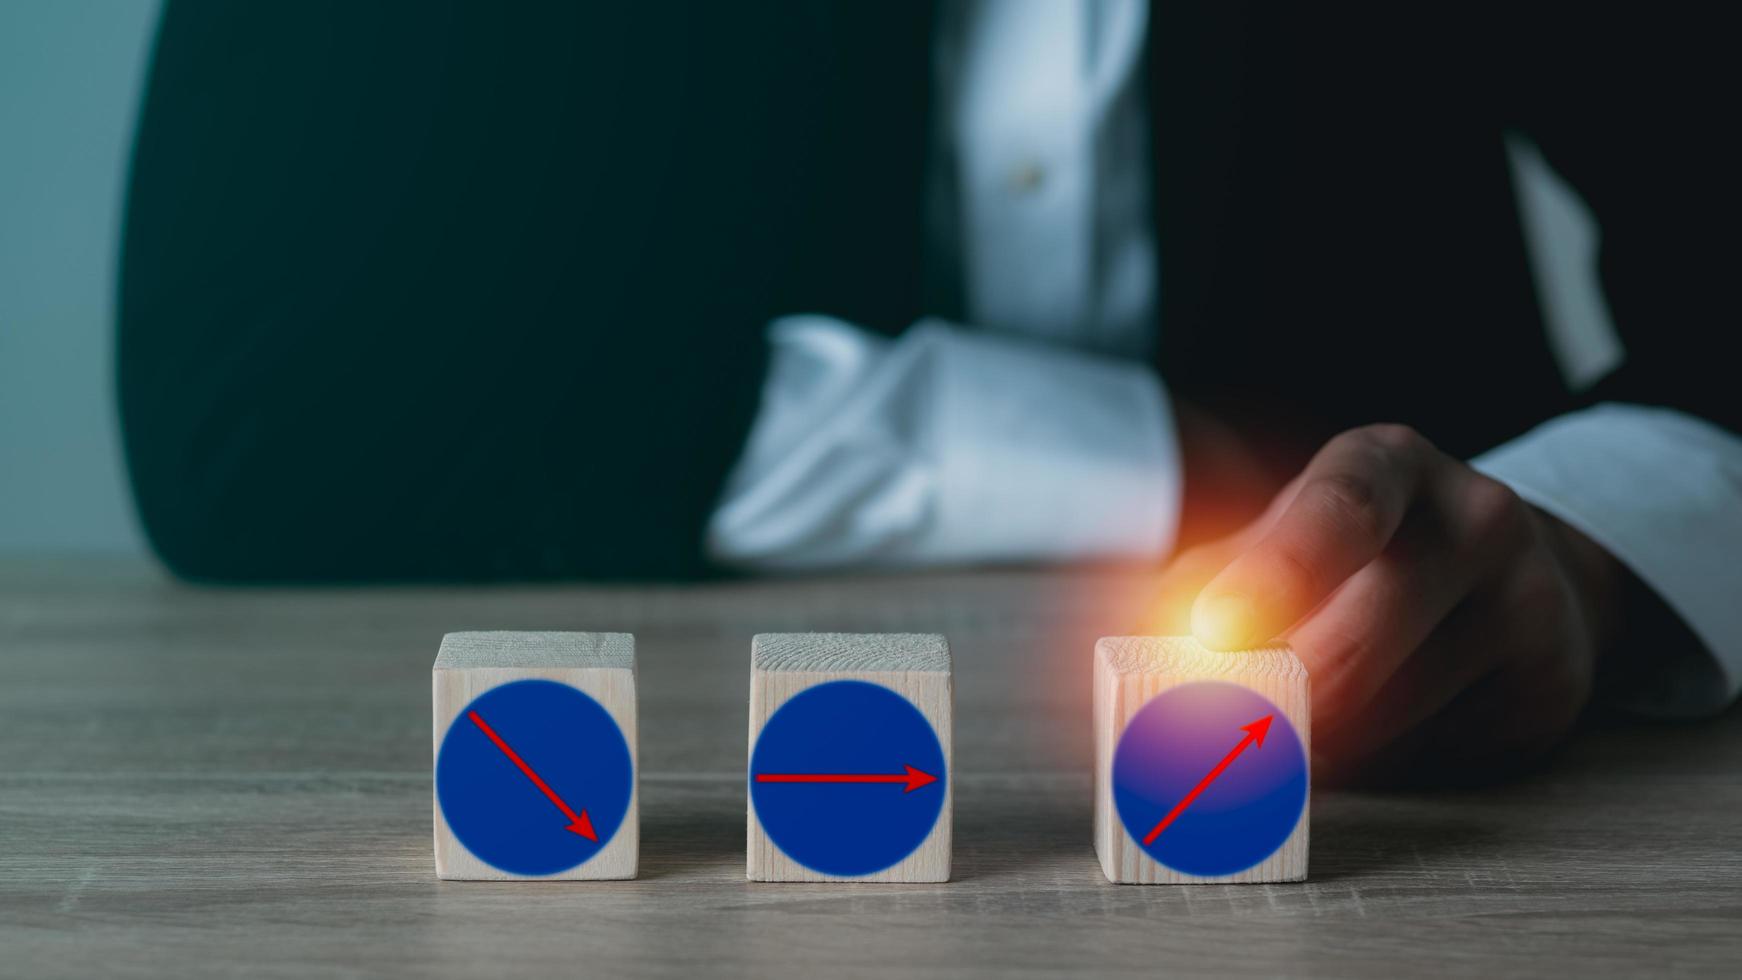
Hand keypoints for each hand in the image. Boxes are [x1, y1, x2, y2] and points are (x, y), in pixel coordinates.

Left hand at [1152, 424, 1624, 784]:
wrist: (1518, 575)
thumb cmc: (1369, 554)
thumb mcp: (1291, 533)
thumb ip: (1213, 576)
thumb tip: (1131, 644)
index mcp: (1391, 465)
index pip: (1340, 506)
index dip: (1275, 572)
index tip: (1214, 628)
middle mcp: (1476, 519)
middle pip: (1369, 624)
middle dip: (1284, 690)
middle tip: (1222, 724)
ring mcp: (1530, 601)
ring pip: (1399, 705)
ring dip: (1325, 740)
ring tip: (1289, 731)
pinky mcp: (1553, 687)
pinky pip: (1441, 751)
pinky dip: (1384, 763)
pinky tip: (1378, 734)